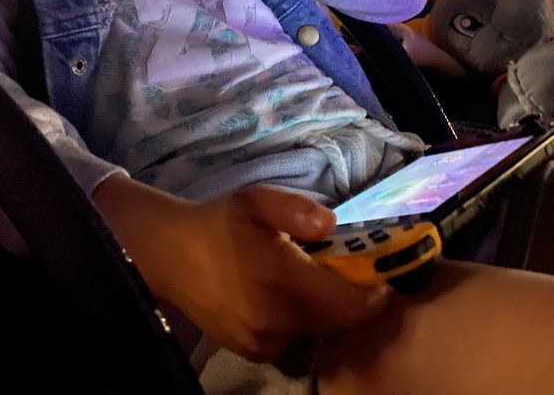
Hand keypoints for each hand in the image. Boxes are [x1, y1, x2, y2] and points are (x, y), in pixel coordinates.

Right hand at [93, 176, 387, 360]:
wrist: (170, 256)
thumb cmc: (220, 223)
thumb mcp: (255, 200)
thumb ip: (295, 210)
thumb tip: (332, 224)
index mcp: (282, 281)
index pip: (350, 304)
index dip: (375, 290)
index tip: (382, 269)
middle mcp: (277, 321)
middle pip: (338, 319)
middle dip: (351, 296)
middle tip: (348, 266)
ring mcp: (265, 342)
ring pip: (317, 329)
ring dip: (325, 306)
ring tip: (313, 275)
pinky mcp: (254, 352)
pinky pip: (295, 336)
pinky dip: (302, 317)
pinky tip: (286, 292)